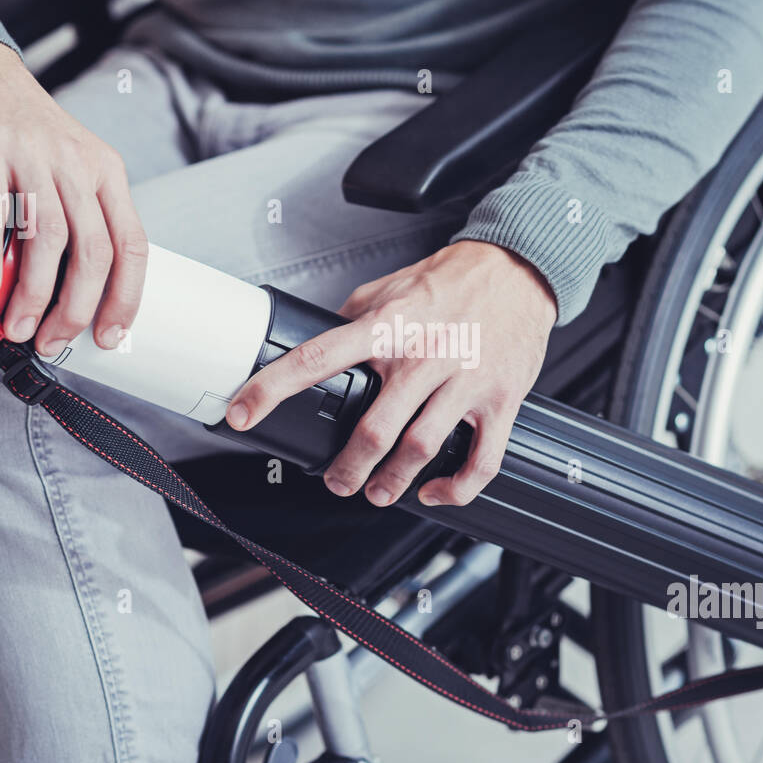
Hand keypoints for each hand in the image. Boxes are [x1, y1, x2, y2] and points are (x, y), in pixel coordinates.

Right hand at [0, 34, 146, 354]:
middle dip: (76, 308)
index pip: (133, 246)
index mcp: (108, 175)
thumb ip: (83, 217)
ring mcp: (33, 156)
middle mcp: (78, 166)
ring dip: (33, 293)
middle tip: (53, 339)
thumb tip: (83, 290)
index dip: (126, 297)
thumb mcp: (74, 165)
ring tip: (17, 325)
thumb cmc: (26, 129)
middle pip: (93, 251)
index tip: (111, 336)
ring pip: (48, 237)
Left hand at [226, 241, 557, 506]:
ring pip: (419, 451)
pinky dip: (455, 489)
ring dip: (391, 484)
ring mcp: (464, 382)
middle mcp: (423, 356)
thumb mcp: (391, 287)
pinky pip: (480, 462)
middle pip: (373, 430)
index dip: (271, 389)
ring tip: (378, 492)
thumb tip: (321, 339)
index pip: (316, 359)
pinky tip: (436, 491)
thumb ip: (354, 316)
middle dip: (346, 469)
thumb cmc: (455, 280)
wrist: (520, 270)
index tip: (242, 413)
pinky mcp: (500, 400)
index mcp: (387, 327)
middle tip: (337, 481)